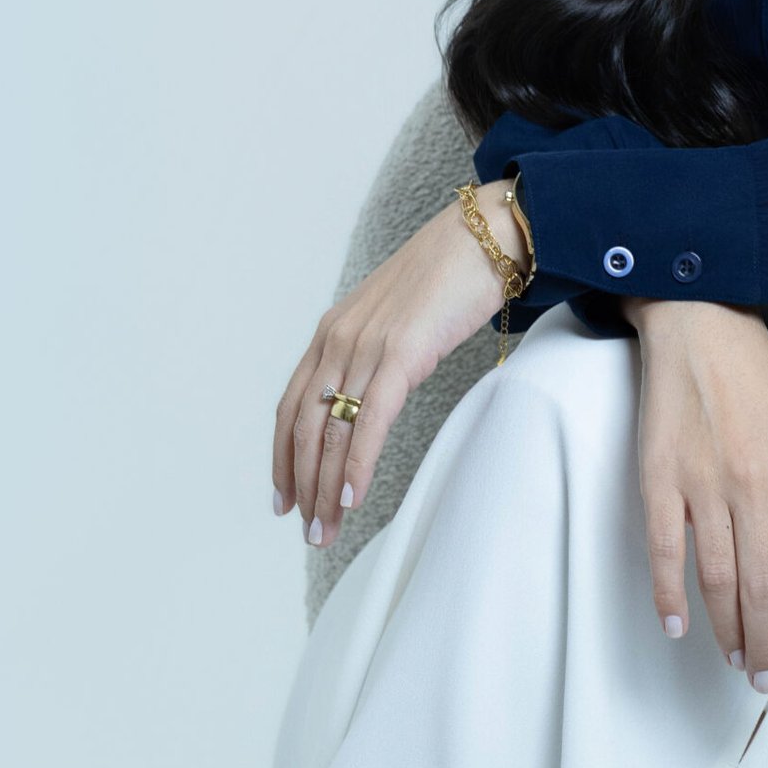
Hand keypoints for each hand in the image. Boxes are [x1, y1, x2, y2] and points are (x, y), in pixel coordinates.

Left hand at [272, 184, 522, 546]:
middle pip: (304, 428)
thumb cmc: (449, 274)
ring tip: (327, 531)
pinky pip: (369, 422)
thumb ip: (375, 352)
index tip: (284, 497)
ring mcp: (366, 345)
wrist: (485, 236)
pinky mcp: (401, 354)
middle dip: (301, 486)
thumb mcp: (395, 316)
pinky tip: (352, 497)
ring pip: (332, 432)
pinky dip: (356, 466)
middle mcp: (338, 338)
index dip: (283, 457)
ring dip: (325, 489)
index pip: (291, 405)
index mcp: (332, 330)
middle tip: (308, 532)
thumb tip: (374, 394)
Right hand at [628, 301, 767, 690]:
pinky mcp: (659, 476)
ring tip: (736, 661)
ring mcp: (704, 482)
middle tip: (766, 679)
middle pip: (765, 588)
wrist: (704, 328)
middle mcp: (755, 485)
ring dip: (728, 630)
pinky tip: (677, 627)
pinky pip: (666, 549)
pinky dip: (669, 595)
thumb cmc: (760, 389)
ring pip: (718, 579)